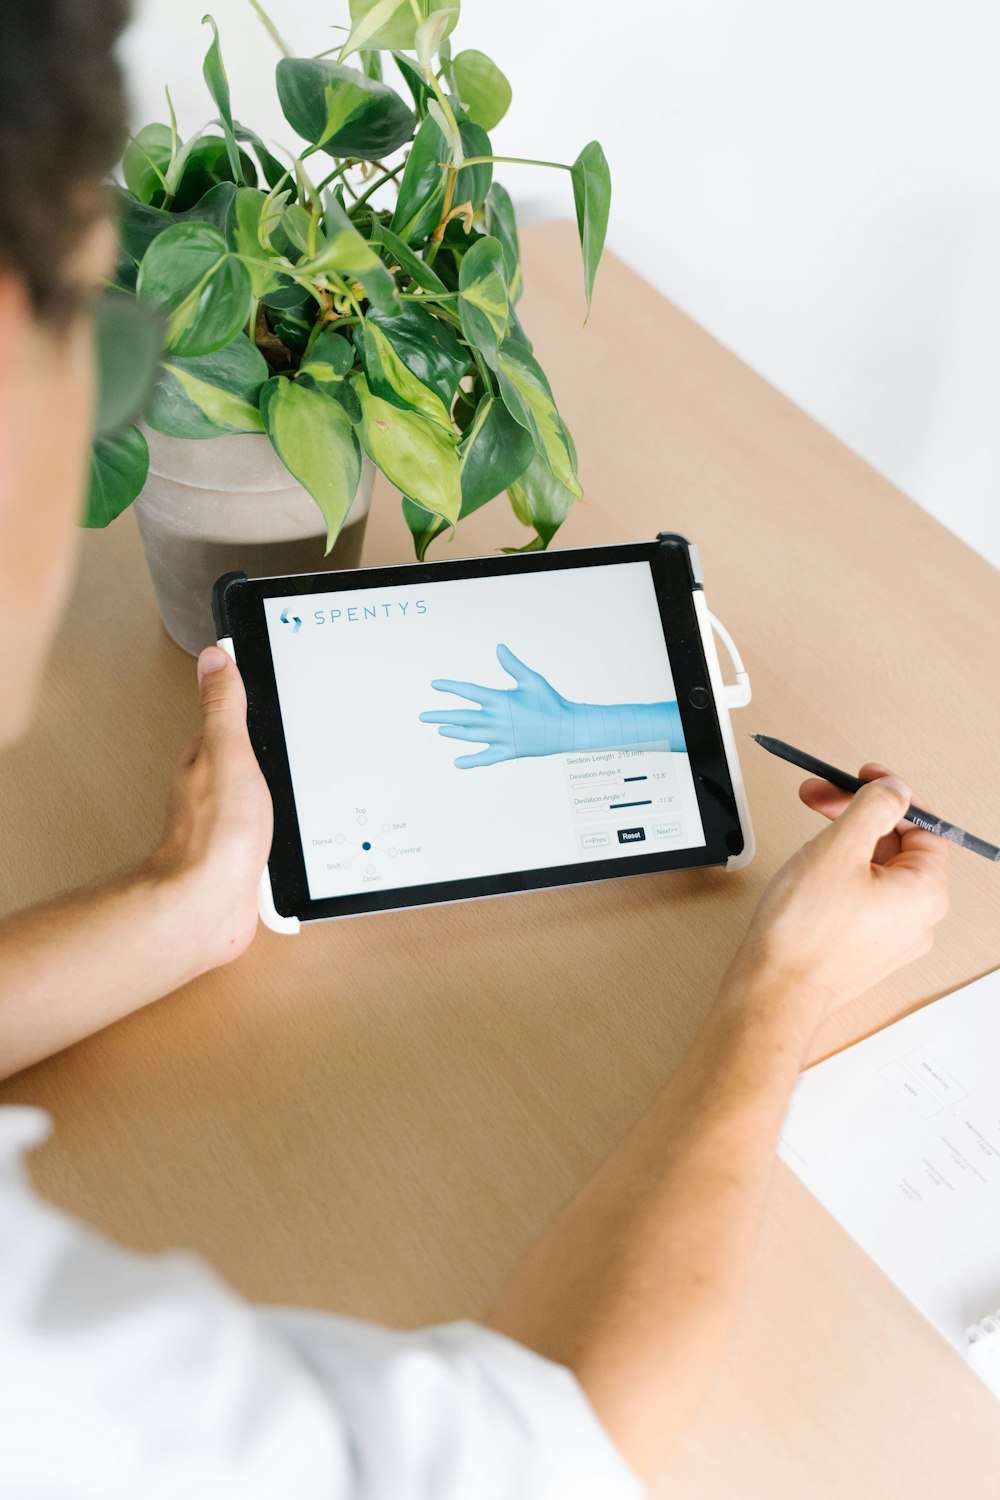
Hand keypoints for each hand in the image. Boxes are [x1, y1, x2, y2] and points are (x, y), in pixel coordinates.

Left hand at [145, 647, 271, 969]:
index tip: (271, 679)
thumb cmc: (215, 835)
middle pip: (246, 755)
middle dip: (269, 746)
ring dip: (278, 790)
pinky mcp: (244, 853)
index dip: (251, 700)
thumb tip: (214, 657)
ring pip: (258, 793)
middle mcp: (214, 788)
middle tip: (292, 726)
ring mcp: (228, 822)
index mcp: (208, 757)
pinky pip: (269, 831)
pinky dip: (282, 827)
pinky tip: (293, 828)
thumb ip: (224, 708)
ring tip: (296, 775)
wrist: (210, 904)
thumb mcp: (229, 754)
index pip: (230, 717)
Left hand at [419, 644, 685, 765]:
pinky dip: (471, 761)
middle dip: (441, 716)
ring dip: (453, 733)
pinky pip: (485, 758)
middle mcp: (497, 720)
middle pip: (462, 717)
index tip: (434, 684)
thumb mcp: (532, 679)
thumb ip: (512, 665)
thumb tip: (499, 646)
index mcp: (501, 699)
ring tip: (441, 730)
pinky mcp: (508, 752)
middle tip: (423, 716)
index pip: (468, 691)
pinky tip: (457, 763)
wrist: (567, 728)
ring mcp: (501, 738)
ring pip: (470, 736)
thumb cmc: (550, 700)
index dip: (450, 687)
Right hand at [726, 763, 949, 1018]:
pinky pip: (862, 896)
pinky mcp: (864, 947)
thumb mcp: (840, 847)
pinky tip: (810, 869)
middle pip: (896, 845)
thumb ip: (873, 807)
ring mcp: (891, 936)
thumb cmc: (804, 933)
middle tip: (821, 797)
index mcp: (925, 892)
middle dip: (857, 814)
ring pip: (876, 869)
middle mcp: (917, 917)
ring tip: (807, 832)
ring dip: (844, 841)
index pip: (922, 825)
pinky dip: (839, 872)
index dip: (890, 794)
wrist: (774, 991)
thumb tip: (895, 790)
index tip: (861, 778)